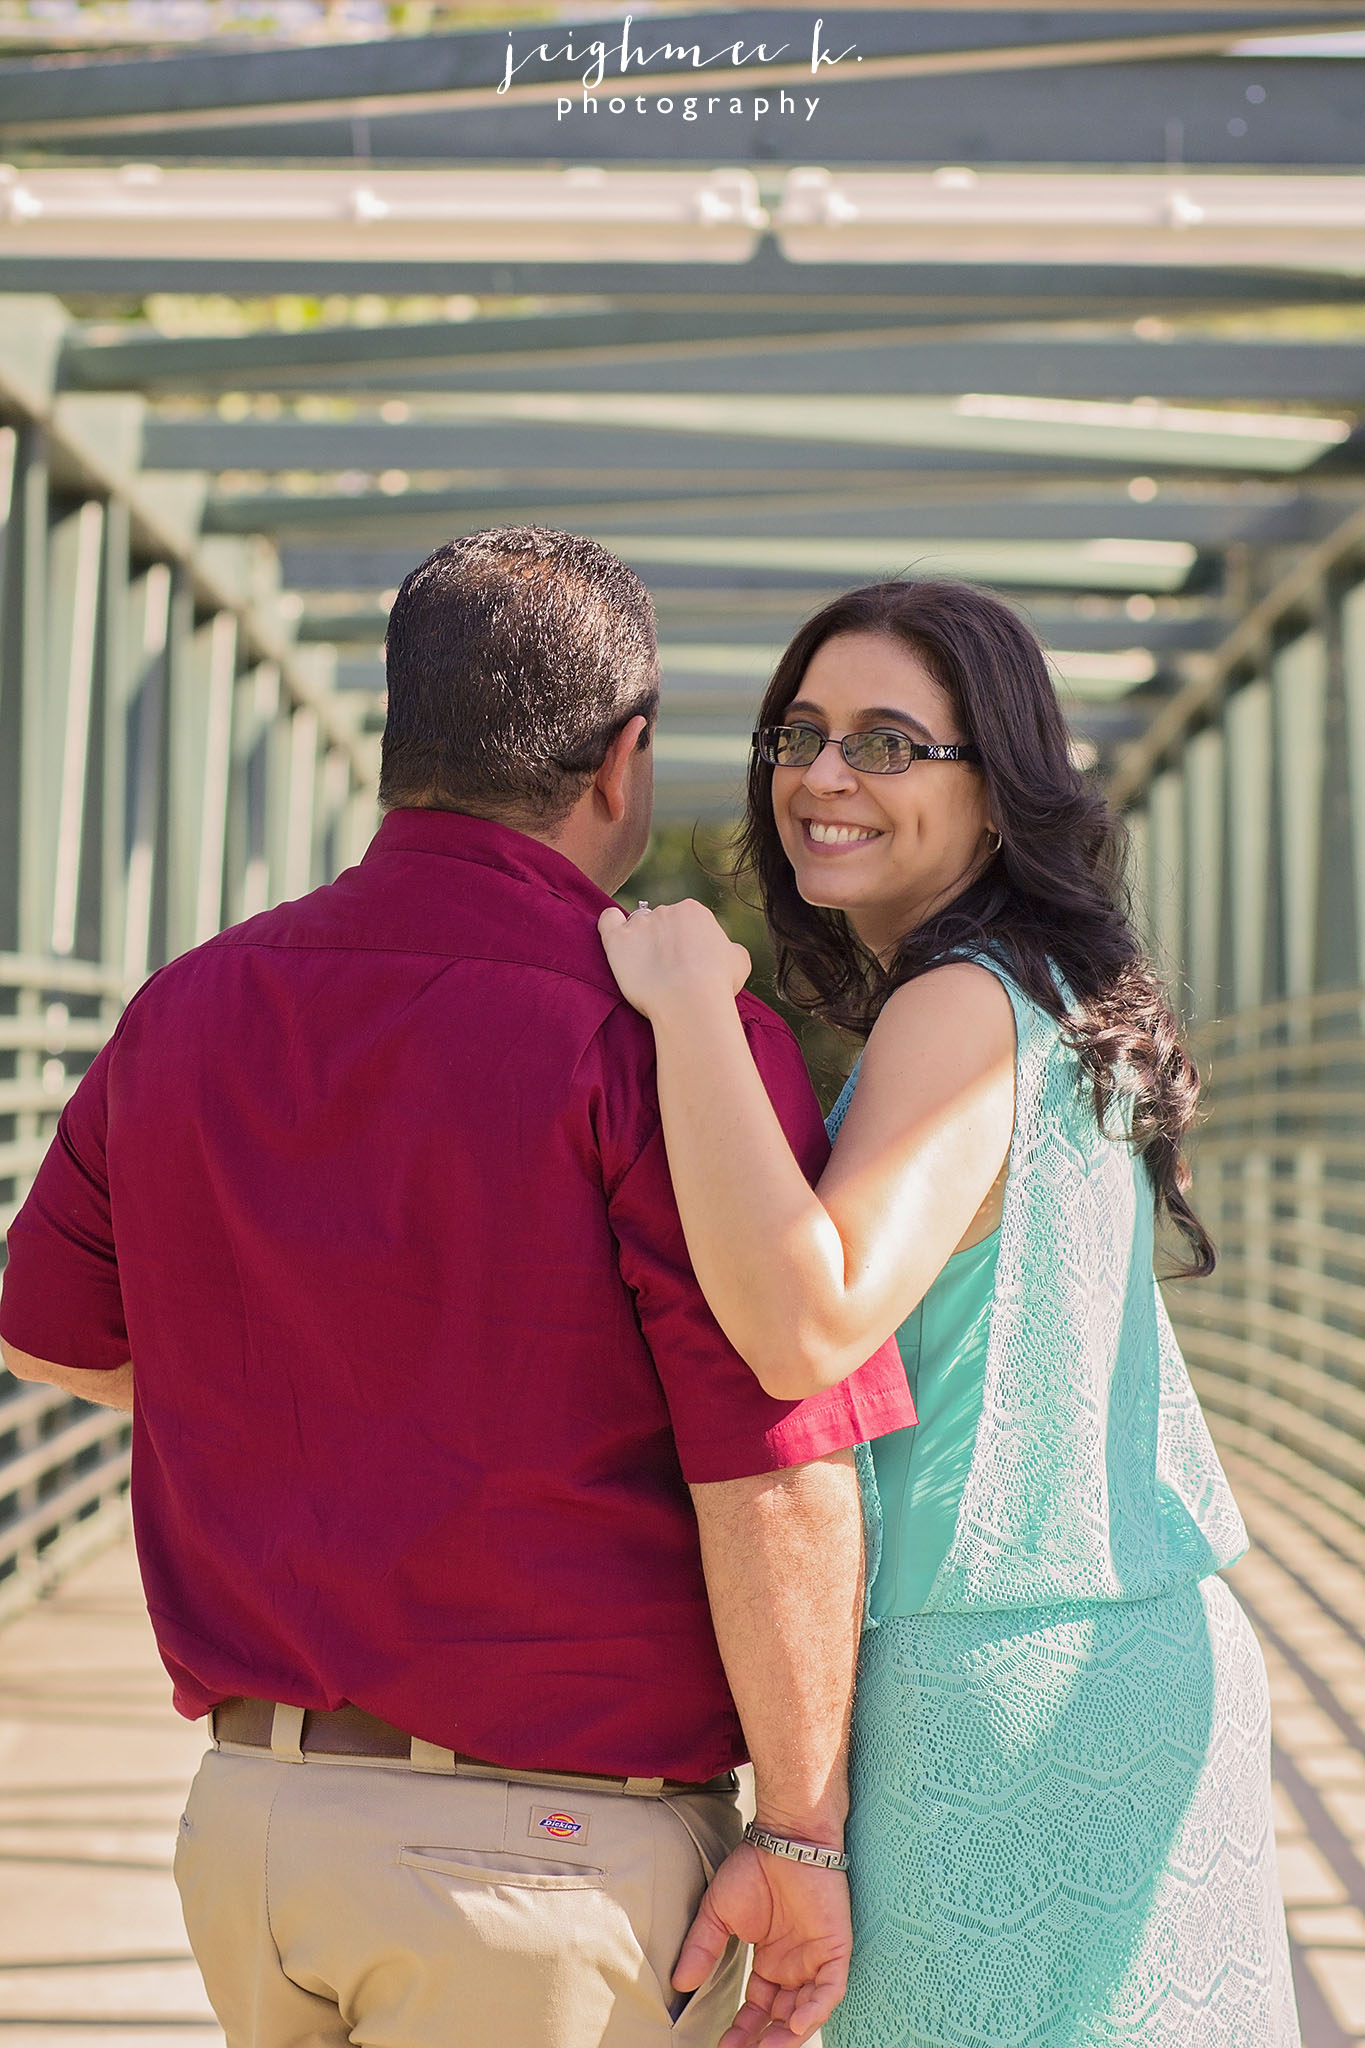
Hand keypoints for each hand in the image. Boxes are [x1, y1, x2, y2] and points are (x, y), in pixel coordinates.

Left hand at [598, 899, 750, 1022]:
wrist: (689, 1001)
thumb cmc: (717, 985)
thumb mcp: (739, 962)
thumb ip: (728, 948)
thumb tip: (725, 949)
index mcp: (694, 911)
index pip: (686, 921)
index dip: (687, 945)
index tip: (688, 966)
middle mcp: (666, 910)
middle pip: (661, 922)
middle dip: (664, 943)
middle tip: (668, 972)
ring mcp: (640, 923)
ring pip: (637, 925)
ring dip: (640, 941)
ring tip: (645, 968)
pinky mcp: (618, 940)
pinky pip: (608, 920)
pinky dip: (610, 923)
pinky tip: (617, 937)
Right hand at [671, 1841, 851, 2045]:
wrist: (784, 1837)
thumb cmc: (753, 1867)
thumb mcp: (719, 1914)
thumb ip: (703, 1949)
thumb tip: (680, 1983)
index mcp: (772, 1960)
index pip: (759, 2007)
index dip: (743, 2028)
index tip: (723, 2045)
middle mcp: (795, 1965)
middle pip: (782, 2016)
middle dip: (763, 2039)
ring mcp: (816, 1957)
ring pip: (807, 2010)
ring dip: (788, 2034)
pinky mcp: (834, 1947)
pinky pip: (830, 1988)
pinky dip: (815, 2009)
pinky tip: (795, 2024)